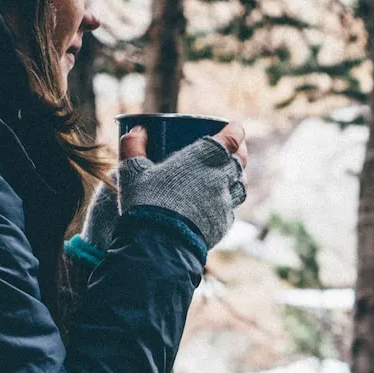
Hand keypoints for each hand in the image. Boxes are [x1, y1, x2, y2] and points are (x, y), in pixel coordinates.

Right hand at [117, 121, 248, 250]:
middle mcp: (222, 178)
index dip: (235, 131)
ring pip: (240, 185)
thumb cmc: (146, 202)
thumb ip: (132, 147)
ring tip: (226, 175)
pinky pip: (230, 208)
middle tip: (232, 150)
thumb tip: (136, 130)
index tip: (234, 128)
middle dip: (239, 153)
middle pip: (241, 161)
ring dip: (235, 177)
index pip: (232, 138)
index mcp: (205, 158)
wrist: (160, 244)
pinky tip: (216, 203)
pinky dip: (226, 202)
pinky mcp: (224, 223)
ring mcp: (226, 202)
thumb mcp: (132, 172)